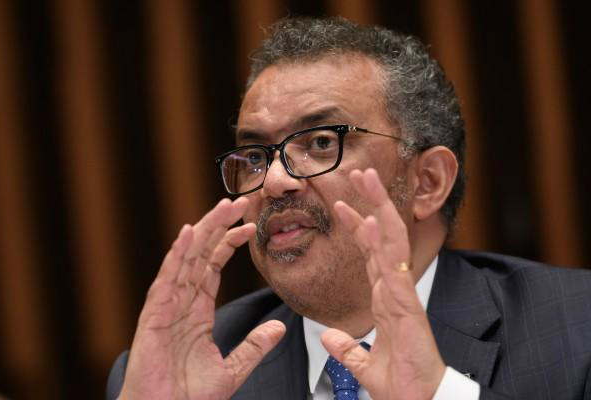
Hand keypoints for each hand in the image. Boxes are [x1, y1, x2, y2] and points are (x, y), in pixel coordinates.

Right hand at [120, 197, 285, 399]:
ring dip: (204, 230)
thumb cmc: (188, 396)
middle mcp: (181, 301)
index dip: (230, 242)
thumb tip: (279, 328)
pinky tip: (188, 233)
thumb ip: (254, 346)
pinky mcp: (155, 316)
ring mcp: (167, 305)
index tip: (250, 225)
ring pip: (186, 258)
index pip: (213, 265)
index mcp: (197, 309)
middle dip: (219, 226)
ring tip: (223, 206)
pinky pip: (166, 279)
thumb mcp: (232, 369)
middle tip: (239, 201)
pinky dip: (177, 255)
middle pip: (201, 253)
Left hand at [322, 168, 444, 399]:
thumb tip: (329, 337)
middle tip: (360, 172)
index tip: (343, 203)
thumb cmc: (401, 385)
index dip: (357, 225)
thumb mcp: (364, 365)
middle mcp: (395, 288)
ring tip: (366, 177)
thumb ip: (348, 349)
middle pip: (382, 235)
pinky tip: (371, 220)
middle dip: (372, 201)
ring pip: (390, 241)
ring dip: (377, 207)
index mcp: (386, 297)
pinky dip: (381, 242)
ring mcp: (402, 293)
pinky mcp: (407, 307)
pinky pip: (392, 268)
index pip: (370, 252)